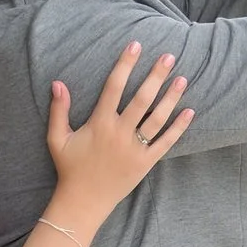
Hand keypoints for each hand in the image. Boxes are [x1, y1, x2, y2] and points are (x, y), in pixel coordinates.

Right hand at [45, 42, 194, 226]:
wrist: (83, 201)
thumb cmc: (70, 168)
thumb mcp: (57, 139)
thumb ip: (59, 110)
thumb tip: (58, 83)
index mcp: (99, 123)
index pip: (114, 86)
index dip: (125, 64)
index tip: (136, 45)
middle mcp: (119, 133)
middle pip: (142, 98)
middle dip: (156, 75)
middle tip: (169, 57)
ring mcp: (135, 149)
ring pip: (157, 118)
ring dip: (171, 98)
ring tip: (182, 79)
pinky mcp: (145, 163)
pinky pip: (165, 143)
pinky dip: (178, 128)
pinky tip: (189, 112)